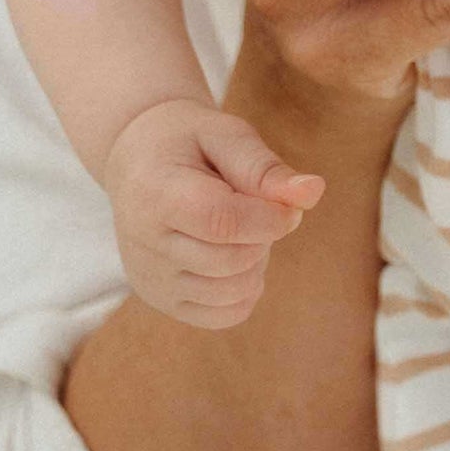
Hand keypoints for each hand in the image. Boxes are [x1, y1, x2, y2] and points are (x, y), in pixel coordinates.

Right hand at [104, 99, 323, 329]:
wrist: (136, 162)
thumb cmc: (188, 143)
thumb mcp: (225, 136)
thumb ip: (265, 168)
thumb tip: (313, 192)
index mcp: (153, 195)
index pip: (222, 223)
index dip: (270, 217)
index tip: (289, 203)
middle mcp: (143, 245)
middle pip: (233, 260)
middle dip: (264, 235)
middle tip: (254, 207)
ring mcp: (150, 278)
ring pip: (233, 292)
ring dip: (256, 263)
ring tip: (240, 230)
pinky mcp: (162, 300)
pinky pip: (225, 315)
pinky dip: (245, 289)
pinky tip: (234, 256)